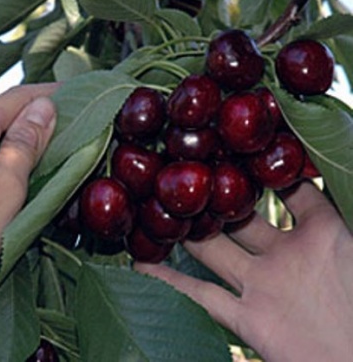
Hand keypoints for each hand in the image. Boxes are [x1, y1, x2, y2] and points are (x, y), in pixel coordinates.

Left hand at [0, 83, 58, 360]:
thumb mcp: (5, 186)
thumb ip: (24, 144)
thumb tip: (42, 107)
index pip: (16, 98)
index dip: (48, 93)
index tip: (78, 91)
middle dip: (31, 116)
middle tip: (66, 121)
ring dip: (11, 140)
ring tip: (39, 147)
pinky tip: (1, 175)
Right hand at [135, 182, 352, 360]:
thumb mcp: (351, 241)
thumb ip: (334, 204)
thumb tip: (317, 163)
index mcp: (321, 234)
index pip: (293, 190)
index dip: (271, 170)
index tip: (245, 150)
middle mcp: (285, 255)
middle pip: (239, 216)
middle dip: (213, 196)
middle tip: (183, 175)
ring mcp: (264, 286)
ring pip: (214, 248)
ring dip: (186, 232)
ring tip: (154, 209)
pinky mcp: (249, 321)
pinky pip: (201, 295)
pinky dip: (168, 282)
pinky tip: (140, 267)